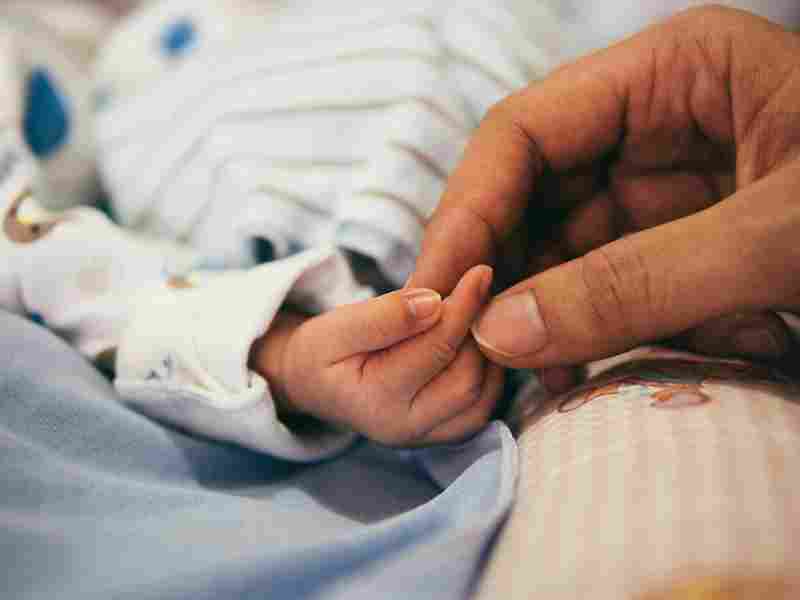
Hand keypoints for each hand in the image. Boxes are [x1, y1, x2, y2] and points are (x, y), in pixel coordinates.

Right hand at [250, 266, 502, 445]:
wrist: (316, 384)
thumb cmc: (323, 351)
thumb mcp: (338, 325)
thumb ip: (385, 315)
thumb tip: (435, 303)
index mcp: (376, 401)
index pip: (437, 348)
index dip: (464, 306)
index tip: (480, 272)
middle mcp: (405, 429)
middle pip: (467, 378)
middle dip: (477, 332)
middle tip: (476, 293)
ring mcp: (426, 437)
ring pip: (482, 396)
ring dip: (487, 353)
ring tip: (473, 316)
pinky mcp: (442, 435)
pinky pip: (482, 407)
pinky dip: (488, 374)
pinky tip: (474, 344)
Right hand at [408, 6, 799, 387]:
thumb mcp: (780, 239)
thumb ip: (637, 285)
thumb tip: (501, 333)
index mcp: (673, 72)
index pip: (526, 131)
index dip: (469, 208)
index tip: (438, 287)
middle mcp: (655, 124)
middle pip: (534, 194)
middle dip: (498, 273)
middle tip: (466, 351)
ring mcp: (665, 188)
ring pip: (560, 248)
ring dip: (535, 314)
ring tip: (517, 380)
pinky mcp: (679, 247)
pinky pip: (602, 285)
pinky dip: (580, 332)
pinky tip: (567, 375)